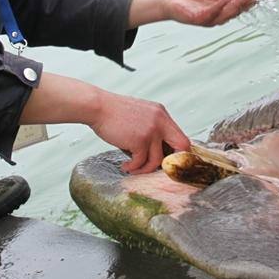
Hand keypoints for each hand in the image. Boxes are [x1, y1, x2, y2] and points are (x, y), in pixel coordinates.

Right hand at [19, 73, 190, 174]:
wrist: (97, 107)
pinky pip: (141, 162)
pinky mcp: (139, 140)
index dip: (178, 152)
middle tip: (161, 170)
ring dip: (145, 169)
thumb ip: (151, 128)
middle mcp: (160, 121)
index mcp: (161, 114)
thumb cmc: (113, 113)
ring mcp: (151, 131)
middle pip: (181, 146)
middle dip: (174, 161)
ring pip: (158, 160)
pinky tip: (125, 167)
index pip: (181, 136)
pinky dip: (133, 168)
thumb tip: (157, 152)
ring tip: (133, 169)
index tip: (168, 161)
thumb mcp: (139, 115)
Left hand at [129, 0, 257, 27]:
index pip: (243, 2)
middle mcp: (222, 14)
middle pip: (238, 9)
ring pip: (227, 14)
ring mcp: (212, 19)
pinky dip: (220, 6)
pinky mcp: (200, 20)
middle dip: (247, 2)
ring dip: (236, 5)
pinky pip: (212, 14)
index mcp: (227, 5)